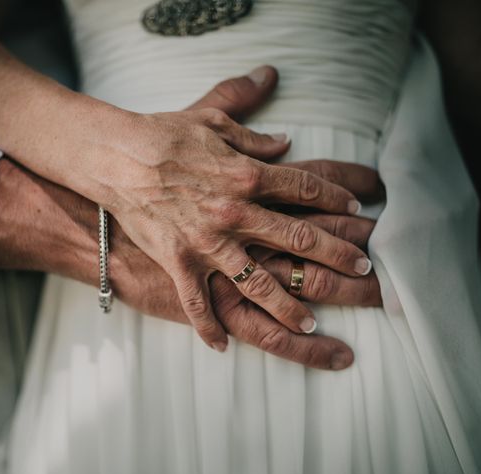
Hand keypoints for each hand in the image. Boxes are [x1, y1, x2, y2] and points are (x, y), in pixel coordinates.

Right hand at [88, 74, 371, 351]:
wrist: (116, 157)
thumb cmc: (163, 135)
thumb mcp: (212, 120)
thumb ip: (253, 132)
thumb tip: (286, 139)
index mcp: (247, 175)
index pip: (305, 188)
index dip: (336, 200)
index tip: (357, 212)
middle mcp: (235, 213)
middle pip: (298, 238)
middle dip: (336, 255)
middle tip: (364, 270)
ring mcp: (208, 243)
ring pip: (258, 284)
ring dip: (288, 306)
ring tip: (312, 324)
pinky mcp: (179, 262)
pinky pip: (197, 303)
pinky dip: (209, 328)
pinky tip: (222, 347)